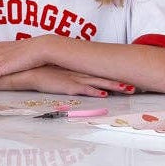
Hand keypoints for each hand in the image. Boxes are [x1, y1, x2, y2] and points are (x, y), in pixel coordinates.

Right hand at [0, 66, 133, 96]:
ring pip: (98, 83)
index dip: (117, 76)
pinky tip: (103, 95)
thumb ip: (72, 77)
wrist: (27, 71)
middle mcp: (80, 74)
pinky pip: (82, 90)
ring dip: (113, 87)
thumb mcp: (61, 75)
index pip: (101, 73)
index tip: (132, 78)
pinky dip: (93, 92)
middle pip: (104, 77)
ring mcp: (74, 79)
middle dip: (121, 81)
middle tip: (137, 85)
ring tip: (128, 89)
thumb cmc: (43, 74)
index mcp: (80, 71)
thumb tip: (83, 84)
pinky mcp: (66, 86)